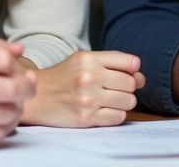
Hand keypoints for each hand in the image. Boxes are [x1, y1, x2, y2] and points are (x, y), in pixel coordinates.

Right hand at [0, 36, 36, 150]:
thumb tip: (19, 49)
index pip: (4, 60)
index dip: (17, 65)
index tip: (17, 70)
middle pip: (11, 88)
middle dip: (26, 88)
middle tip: (26, 88)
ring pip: (10, 113)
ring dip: (15, 109)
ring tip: (5, 103)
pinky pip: (0, 134)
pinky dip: (4, 127)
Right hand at [21, 51, 144, 127]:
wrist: (37, 97)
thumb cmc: (63, 78)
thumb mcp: (82, 60)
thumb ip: (111, 63)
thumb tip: (140, 76)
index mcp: (88, 59)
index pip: (129, 62)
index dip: (134, 70)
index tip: (130, 73)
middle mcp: (88, 77)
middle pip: (131, 84)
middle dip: (128, 88)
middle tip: (115, 89)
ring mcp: (87, 99)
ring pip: (128, 101)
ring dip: (123, 102)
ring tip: (109, 100)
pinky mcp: (86, 118)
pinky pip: (118, 117)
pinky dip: (115, 114)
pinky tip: (103, 110)